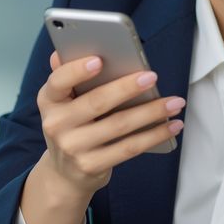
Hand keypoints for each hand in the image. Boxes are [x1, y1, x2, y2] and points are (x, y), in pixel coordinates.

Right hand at [34, 51, 184, 199]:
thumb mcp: (64, 101)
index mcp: (49, 100)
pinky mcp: (92, 166)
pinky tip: (172, 125)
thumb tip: (65, 50)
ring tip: (175, 102)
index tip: (100, 60)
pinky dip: (154, 135)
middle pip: (97, 102)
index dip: (77, 70)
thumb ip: (68, 76)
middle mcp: (56, 125)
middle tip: (152, 77)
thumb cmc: (72, 125)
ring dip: (152, 112)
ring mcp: (73, 148)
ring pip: (119, 125)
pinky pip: (129, 148)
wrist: (64, 173)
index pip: (58, 81)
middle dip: (127, 87)